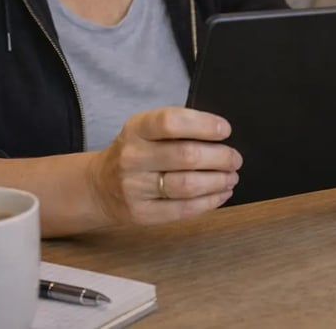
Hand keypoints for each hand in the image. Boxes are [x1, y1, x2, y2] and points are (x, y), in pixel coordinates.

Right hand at [86, 107, 241, 225]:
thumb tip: (222, 134)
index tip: (225, 129)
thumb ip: (178, 129)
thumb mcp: (146, 130)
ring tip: (231, 176)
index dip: (203, 125)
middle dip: (220, 157)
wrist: (100, 186)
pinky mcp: (142, 213)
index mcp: (136, 129)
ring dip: (218, 181)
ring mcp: (134, 188)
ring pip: (187, 185)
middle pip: (186, 156)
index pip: (171, 122)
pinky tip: (221, 193)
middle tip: (235, 158)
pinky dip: (210, 201)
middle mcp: (132, 157)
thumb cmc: (137, 152)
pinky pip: (183, 209)